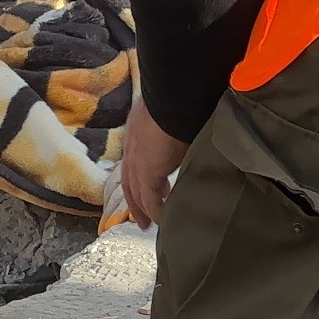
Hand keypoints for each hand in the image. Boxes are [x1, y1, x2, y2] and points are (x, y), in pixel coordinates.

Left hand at [119, 98, 189, 227]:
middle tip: (142, 215)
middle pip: (129, 180)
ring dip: (142, 209)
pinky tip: (160, 221)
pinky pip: (149, 199)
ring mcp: (137, 161)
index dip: (139, 175)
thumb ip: (175, 125)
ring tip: (148, 224)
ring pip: (135, 192)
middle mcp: (132, 148)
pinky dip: (154, 211)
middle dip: (135, 198)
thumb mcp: (172, 113)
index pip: (133, 160)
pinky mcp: (148, 173)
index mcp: (136, 132)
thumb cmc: (180, 97)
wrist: (175, 94)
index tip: (151, 186)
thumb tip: (189, 126)